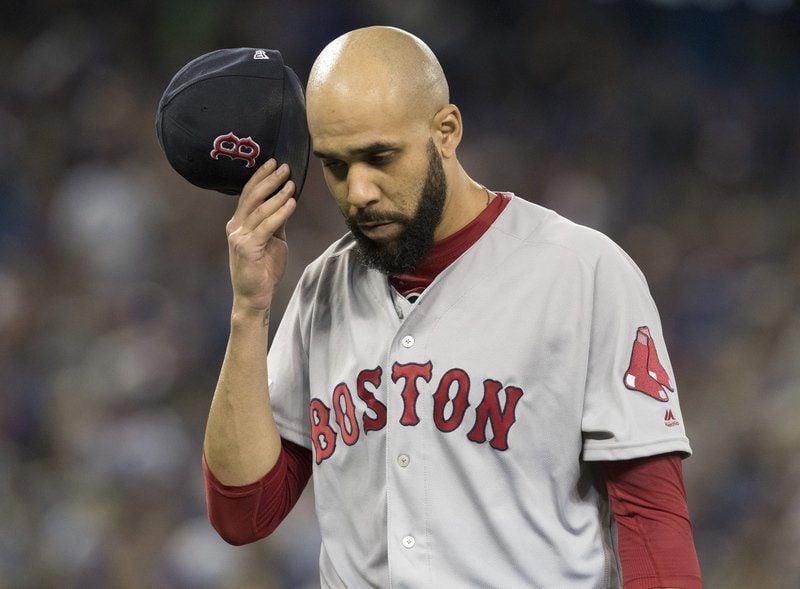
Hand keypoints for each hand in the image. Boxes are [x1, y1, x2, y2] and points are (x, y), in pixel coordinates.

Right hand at [225, 159, 296, 315]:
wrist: (255, 296)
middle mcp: (235, 227)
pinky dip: (280, 213)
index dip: (260, 177)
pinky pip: (266, 226)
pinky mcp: (247, 248)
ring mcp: (239, 237)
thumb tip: (287, 200)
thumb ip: (276, 221)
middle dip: (269, 179)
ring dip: (277, 194)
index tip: (273, 162)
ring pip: (259, 209)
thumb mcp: (273, 240)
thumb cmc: (264, 269)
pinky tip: (292, 203)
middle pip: (252, 197)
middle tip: (284, 166)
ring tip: (291, 183)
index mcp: (238, 223)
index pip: (248, 194)